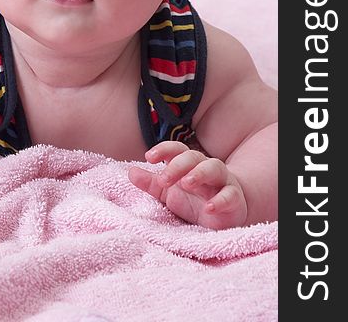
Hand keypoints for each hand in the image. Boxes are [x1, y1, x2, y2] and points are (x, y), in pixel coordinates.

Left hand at [128, 141, 246, 228]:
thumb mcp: (168, 193)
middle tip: (164, 179)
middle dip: (178, 165)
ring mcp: (222, 182)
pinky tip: (209, 207)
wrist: (224, 216)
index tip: (149, 157)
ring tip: (187, 182)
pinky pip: (230, 196)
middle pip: (194, 157)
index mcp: (189, 164)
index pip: (177, 149)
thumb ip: (150, 183)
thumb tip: (130, 172)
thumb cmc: (193, 200)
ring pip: (215, 168)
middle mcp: (206, 168)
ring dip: (200, 173)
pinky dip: (221, 201)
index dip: (164, 149)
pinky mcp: (234, 200)